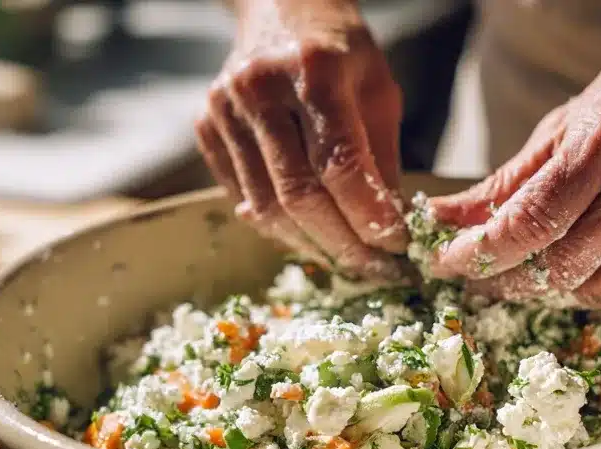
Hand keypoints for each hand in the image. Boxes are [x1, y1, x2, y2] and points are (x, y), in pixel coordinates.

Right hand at [196, 0, 406, 280]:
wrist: (280, 8)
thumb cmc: (340, 52)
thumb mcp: (378, 91)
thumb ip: (381, 158)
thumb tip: (386, 228)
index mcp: (313, 69)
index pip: (339, 165)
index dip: (368, 215)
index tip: (395, 245)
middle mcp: (259, 87)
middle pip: (297, 194)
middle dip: (340, 243)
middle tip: (372, 269)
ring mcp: (225, 108)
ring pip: (264, 206)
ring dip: (309, 244)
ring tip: (344, 258)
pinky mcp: (205, 127)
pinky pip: (241, 196)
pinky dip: (277, 225)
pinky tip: (307, 233)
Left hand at [428, 16, 600, 308]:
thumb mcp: (568, 119)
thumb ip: (508, 180)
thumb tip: (446, 218)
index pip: (533, 220)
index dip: (481, 252)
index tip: (445, 260)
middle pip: (563, 267)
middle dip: (506, 279)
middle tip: (477, 272)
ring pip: (600, 292)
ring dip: (550, 290)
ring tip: (525, 270)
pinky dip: (597, 289)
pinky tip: (578, 269)